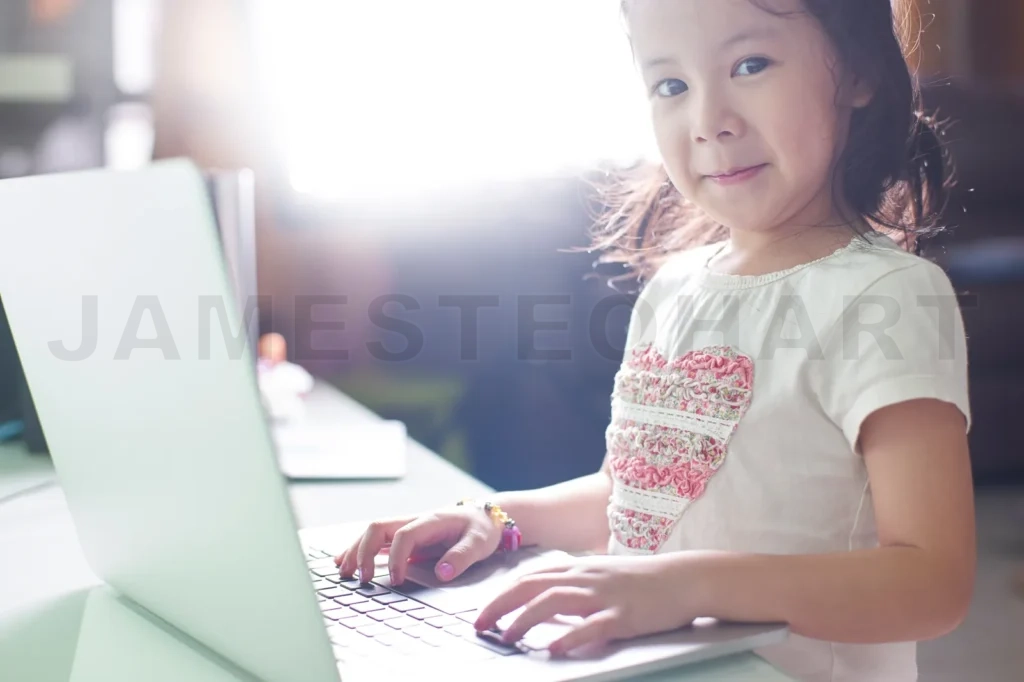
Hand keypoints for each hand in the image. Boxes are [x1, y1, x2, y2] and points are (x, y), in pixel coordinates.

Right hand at [334, 506, 501, 584]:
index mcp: (431, 521)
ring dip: (356, 550)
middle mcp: (414, 521)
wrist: (484, 517)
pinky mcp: (404, 536)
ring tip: (343, 572)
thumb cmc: (480, 529)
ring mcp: (406, 527)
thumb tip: (441, 573)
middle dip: (365, 551)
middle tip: (361, 578)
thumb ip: (461, 557)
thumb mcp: (479, 543)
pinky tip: (344, 561)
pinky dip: (358, 549)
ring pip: (372, 533)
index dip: (396, 558)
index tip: (396, 580)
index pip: (404, 535)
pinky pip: (376, 540)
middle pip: (379, 528)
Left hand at [474, 554, 700, 655]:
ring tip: (506, 637)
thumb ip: (574, 584)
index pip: (530, 576)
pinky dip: (568, 637)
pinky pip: (590, 626)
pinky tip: (552, 649)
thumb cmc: (644, 580)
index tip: (482, 610)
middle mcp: (585, 578)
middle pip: (532, 586)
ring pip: (552, 602)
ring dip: (524, 619)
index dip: (502, 593)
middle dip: (500, 605)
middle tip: (480, 624)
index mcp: (578, 568)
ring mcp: (603, 595)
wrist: (685, 577)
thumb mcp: (602, 576)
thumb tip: (544, 599)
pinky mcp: (622, 615)